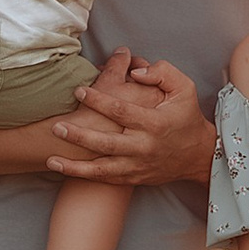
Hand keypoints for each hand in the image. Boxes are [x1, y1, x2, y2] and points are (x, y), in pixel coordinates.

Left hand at [44, 49, 214, 185]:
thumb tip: (136, 70)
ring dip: (75, 165)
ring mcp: (137, 165)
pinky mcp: (133, 178)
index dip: (98, 100)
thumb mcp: (185, 89)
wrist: (198, 156)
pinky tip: (63, 170)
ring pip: (101, 168)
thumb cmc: (186, 117)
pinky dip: (83, 176)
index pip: (121, 110)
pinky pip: (105, 179)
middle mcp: (143, 147)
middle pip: (106, 143)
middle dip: (79, 135)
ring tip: (51, 158)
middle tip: (57, 126)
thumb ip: (163, 72)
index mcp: (154, 123)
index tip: (79, 90)